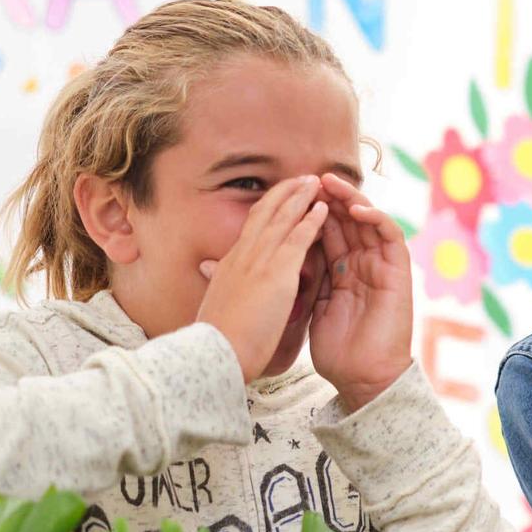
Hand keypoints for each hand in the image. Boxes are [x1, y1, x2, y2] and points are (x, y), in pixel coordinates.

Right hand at [195, 175, 328, 379]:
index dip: (268, 209)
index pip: (251, 228)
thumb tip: (208, 269)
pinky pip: (297, 239)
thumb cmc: (218, 338)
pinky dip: (311, 221)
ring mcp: (259, 262)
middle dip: (285, 193)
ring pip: (282, 218)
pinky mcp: (276, 274)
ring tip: (317, 182)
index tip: (281, 197)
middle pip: (265, 213)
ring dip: (300, 197)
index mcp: (229, 264)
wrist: (217, 353)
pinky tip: (324, 209)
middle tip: (302, 179)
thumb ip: (218, 281)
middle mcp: (242, 256)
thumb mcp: (216, 301)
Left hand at [306, 172, 414, 411]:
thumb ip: (291, 279)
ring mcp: (380, 266)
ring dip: (351, 199)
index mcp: (338, 272)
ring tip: (331, 184)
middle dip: (328, 197)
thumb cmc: (335, 351)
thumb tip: (236, 261)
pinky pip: (391, 236)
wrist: (363, 378)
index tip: (288, 193)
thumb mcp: (304, 306)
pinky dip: (376, 218)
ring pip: (368, 221)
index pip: (324, 231)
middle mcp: (360, 264)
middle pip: (345, 220)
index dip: (308, 210)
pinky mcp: (398, 272)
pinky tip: (356, 209)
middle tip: (310, 178)